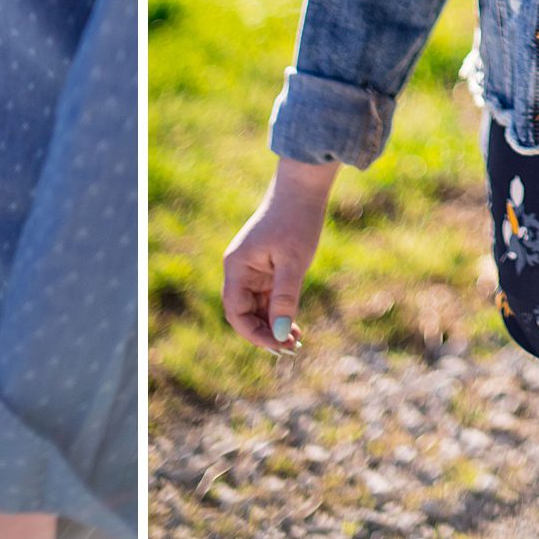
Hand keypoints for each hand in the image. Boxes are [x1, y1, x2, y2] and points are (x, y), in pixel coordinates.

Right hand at [221, 159, 337, 352]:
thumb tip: (279, 333)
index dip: (254, 334)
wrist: (302, 190)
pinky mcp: (265, 268)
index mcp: (236, 267)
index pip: (235, 312)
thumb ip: (284, 298)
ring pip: (257, 309)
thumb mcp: (293, 263)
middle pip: (244, 314)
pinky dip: (279, 313)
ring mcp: (252, 270)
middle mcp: (239, 270)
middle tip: (292, 348)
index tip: (279, 345)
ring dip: (273, 326)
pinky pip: (267, 299)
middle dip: (265, 334)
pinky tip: (295, 326)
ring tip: (297, 341)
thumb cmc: (296, 221)